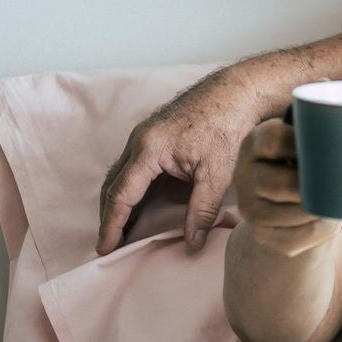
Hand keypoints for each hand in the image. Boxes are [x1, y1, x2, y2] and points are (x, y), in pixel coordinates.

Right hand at [97, 73, 266, 254]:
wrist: (237, 92)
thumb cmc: (228, 126)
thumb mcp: (218, 172)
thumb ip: (203, 210)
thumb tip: (192, 244)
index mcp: (149, 150)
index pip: (121, 195)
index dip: (111, 225)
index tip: (104, 249)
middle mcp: (139, 141)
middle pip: (112, 185)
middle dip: (108, 216)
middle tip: (108, 245)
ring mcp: (144, 135)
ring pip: (120, 175)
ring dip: (117, 202)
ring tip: (119, 230)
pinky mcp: (154, 134)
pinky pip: (132, 166)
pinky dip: (130, 188)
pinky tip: (138, 204)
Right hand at [227, 119, 336, 256]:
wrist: (280, 200)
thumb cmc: (300, 162)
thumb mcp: (297, 142)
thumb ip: (311, 135)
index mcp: (254, 144)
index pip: (274, 141)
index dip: (305, 144)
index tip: (329, 147)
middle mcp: (244, 175)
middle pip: (283, 184)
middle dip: (316, 186)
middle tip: (339, 183)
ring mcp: (249, 208)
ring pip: (294, 213)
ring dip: (323, 209)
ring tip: (340, 200)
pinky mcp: (262, 235)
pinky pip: (297, 237)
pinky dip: (320, 229)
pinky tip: (329, 218)